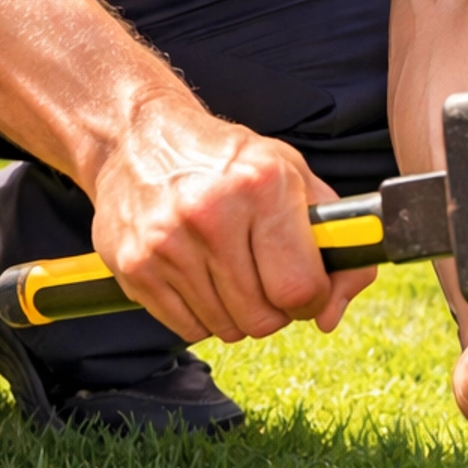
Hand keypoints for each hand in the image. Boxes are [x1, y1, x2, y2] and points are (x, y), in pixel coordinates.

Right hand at [88, 91, 374, 344]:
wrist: (138, 138)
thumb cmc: (227, 161)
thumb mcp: (291, 175)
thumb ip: (332, 241)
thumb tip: (328, 315)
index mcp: (262, 185)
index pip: (299, 286)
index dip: (313, 300)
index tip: (307, 290)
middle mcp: (212, 213)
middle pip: (262, 317)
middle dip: (275, 310)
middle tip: (267, 281)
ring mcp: (167, 242)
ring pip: (226, 329)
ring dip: (237, 314)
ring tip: (231, 271)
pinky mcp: (134, 267)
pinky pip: (188, 329)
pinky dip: (202, 316)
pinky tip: (200, 277)